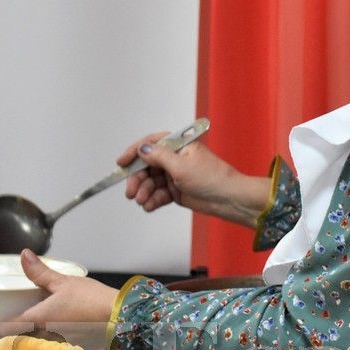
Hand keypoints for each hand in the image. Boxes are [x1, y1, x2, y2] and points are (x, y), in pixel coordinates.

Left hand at [0, 250, 118, 349]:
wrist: (121, 319)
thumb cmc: (92, 300)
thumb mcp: (64, 282)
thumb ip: (40, 272)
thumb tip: (23, 254)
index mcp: (37, 320)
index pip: (5, 329)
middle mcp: (43, 338)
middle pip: (16, 343)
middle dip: (6, 340)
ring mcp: (57, 347)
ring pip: (32, 348)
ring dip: (23, 344)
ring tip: (15, 338)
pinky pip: (49, 349)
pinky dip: (41, 346)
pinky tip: (44, 341)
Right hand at [117, 133, 267, 225]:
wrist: (229, 199)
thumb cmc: (212, 178)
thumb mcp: (181, 166)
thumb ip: (159, 157)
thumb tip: (142, 150)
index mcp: (179, 146)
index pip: (151, 144)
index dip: (134, 152)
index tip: (121, 163)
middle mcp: (175, 159)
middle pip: (148, 166)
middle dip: (137, 179)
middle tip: (130, 192)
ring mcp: (175, 175)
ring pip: (152, 182)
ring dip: (144, 192)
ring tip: (142, 201)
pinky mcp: (177, 191)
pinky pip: (159, 194)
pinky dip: (153, 200)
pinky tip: (149, 206)